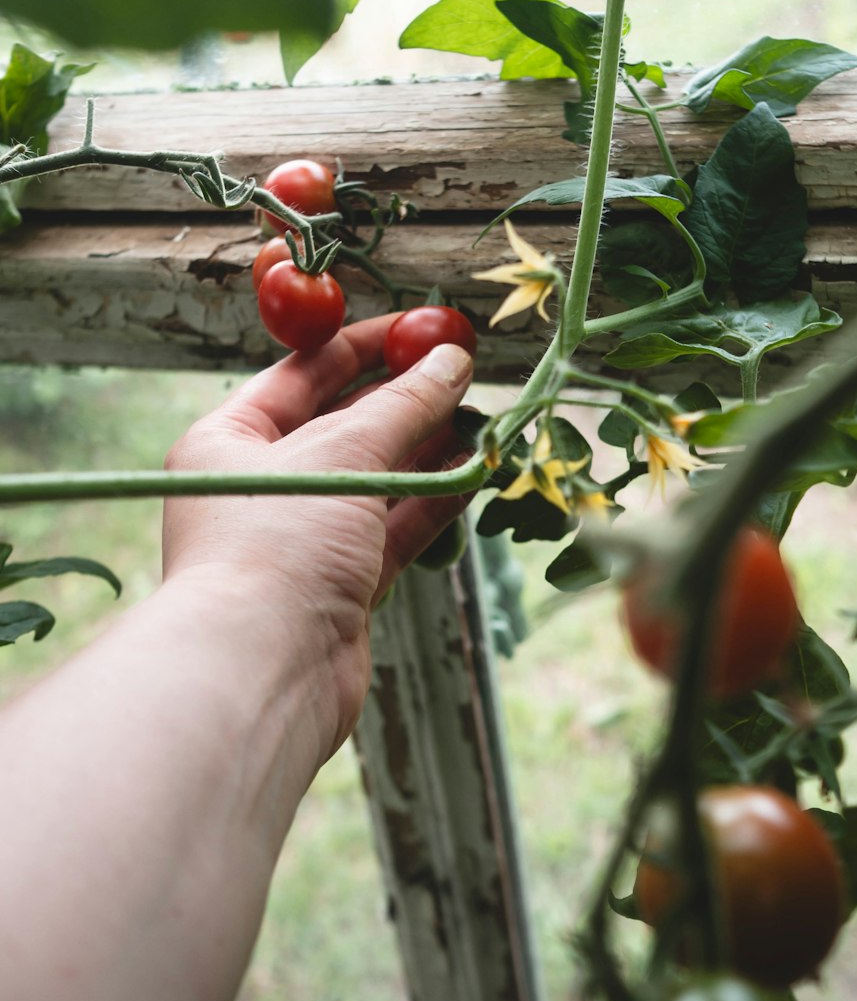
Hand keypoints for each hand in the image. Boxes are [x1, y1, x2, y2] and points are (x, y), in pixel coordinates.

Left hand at [162, 314, 473, 745]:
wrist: (264, 672)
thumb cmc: (278, 546)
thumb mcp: (344, 454)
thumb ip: (403, 405)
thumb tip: (452, 359)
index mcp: (229, 442)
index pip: (303, 374)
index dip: (364, 346)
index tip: (421, 328)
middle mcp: (261, 487)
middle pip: (345, 427)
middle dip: (406, 401)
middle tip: (465, 373)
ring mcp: (302, 540)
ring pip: (376, 481)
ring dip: (428, 451)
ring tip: (484, 420)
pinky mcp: (341, 586)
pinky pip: (393, 529)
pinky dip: (433, 502)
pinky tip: (476, 473)